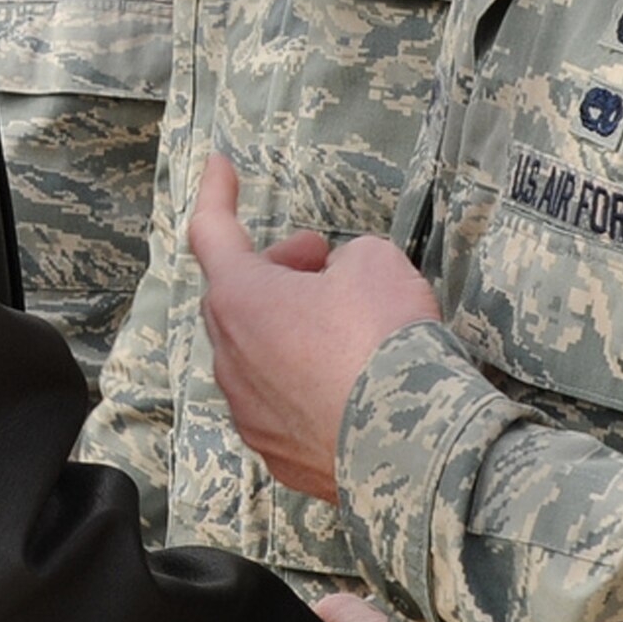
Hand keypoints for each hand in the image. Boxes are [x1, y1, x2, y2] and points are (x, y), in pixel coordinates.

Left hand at [189, 154, 438, 499]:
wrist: (411, 446)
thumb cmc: (384, 341)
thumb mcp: (374, 261)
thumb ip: (345, 260)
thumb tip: (340, 285)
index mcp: (241, 299)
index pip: (211, 231)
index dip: (215, 193)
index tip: (218, 165)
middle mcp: (231, 359)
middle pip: (237, 298)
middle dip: (276, 269)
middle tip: (320, 258)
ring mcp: (250, 414)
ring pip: (257, 355)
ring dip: (288, 329)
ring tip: (343, 323)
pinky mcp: (279, 457)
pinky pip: (281, 403)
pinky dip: (305, 383)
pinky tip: (349, 381)